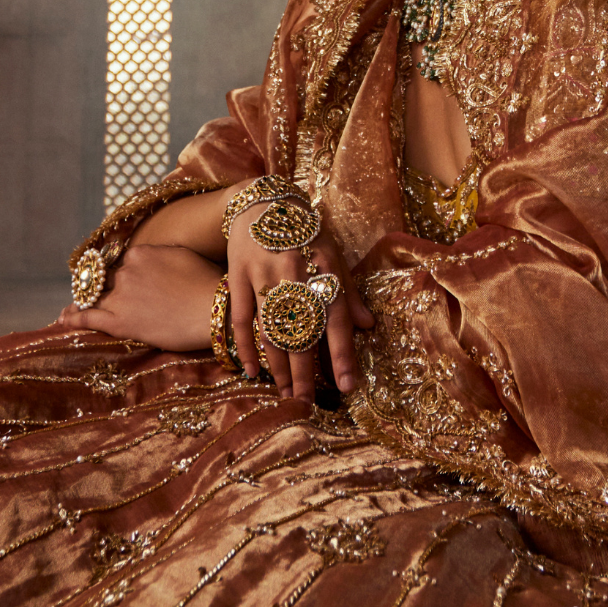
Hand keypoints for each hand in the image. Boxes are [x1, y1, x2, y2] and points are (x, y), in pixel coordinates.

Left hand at [55, 244, 220, 348]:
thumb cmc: (206, 284)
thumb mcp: (182, 255)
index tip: (120, 283)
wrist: (213, 312)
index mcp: (139, 253)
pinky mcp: (119, 322)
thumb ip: (158, 254)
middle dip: (104, 290)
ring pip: (93, 298)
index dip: (120, 275)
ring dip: (81, 303)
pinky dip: (73, 318)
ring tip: (70, 309)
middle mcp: (125, 271)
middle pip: (106, 281)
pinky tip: (63, 319)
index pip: (120, 263)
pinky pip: (87, 318)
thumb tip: (148, 257)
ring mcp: (120, 297)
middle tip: (100, 299)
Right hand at [226, 212, 372, 403]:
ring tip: (286, 394)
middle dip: (305, 374)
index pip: (337, 320)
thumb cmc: (306, 233)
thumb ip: (349, 293)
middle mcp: (296, 273)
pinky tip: (253, 371)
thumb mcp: (334, 256)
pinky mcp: (238, 275)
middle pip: (302, 333)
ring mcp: (264, 274)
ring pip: (271, 331)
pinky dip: (245, 347)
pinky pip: (241, 319)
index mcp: (325, 269)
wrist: (264, 201)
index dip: (342, 355)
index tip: (347, 386)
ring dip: (278, 367)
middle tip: (307, 405)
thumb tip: (369, 326)